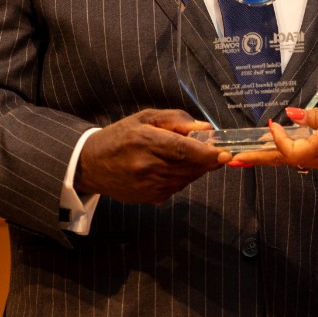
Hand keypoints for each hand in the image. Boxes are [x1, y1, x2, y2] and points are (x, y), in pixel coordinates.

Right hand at [74, 109, 230, 204]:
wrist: (92, 165)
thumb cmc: (120, 136)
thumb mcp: (145, 118)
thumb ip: (176, 120)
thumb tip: (205, 129)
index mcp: (145, 141)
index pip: (183, 150)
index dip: (207, 153)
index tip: (225, 154)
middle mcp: (147, 166)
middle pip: (189, 166)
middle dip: (207, 160)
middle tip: (215, 151)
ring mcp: (148, 186)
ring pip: (186, 179)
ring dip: (196, 168)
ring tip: (188, 156)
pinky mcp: (149, 198)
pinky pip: (177, 188)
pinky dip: (183, 178)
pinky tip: (172, 168)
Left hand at [231, 98, 317, 172]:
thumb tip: (291, 115)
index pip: (292, 151)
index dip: (276, 140)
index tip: (271, 124)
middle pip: (286, 161)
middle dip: (259, 160)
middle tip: (233, 160)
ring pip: (296, 161)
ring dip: (273, 157)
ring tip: (250, 153)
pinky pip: (309, 159)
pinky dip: (291, 153)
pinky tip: (281, 147)